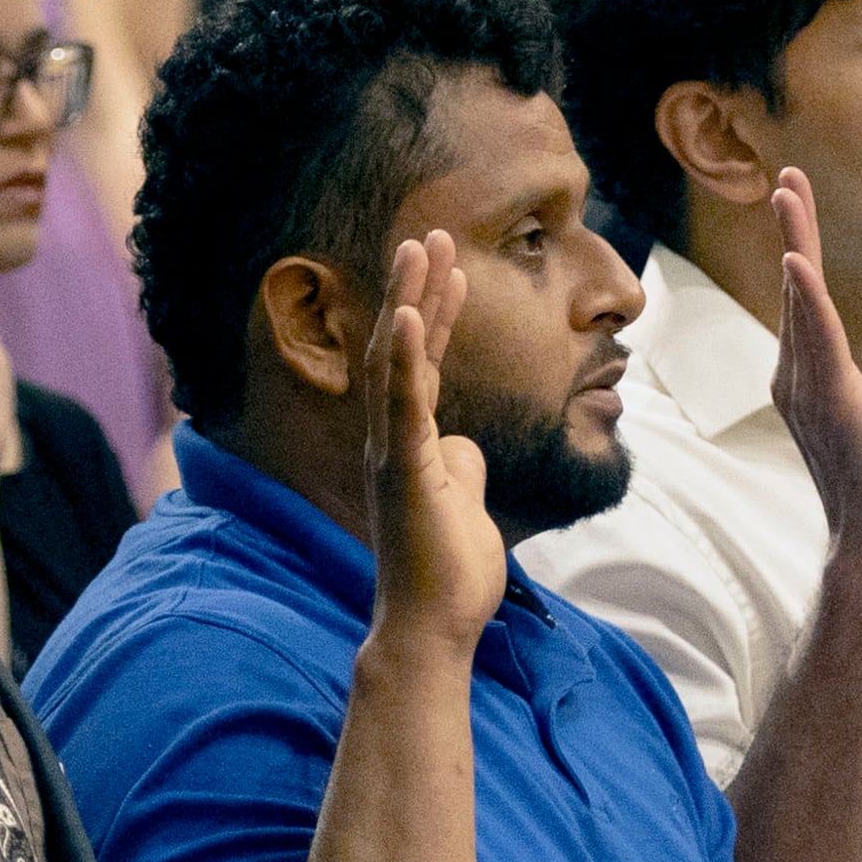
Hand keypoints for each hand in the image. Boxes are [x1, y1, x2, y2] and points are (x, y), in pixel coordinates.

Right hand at [362, 233, 505, 656]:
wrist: (432, 629)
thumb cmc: (448, 575)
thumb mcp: (467, 504)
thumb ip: (462, 467)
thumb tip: (466, 445)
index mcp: (412, 445)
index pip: (425, 365)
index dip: (437, 313)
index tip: (450, 266)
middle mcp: (394, 440)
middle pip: (405, 348)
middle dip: (420, 288)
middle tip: (431, 233)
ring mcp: (394, 453)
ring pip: (398, 363)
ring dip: (411, 300)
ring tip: (420, 247)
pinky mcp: (403, 471)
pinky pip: (403, 405)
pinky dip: (408, 356)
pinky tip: (412, 313)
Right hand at [763, 170, 861, 565]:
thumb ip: (855, 386)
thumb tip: (859, 382)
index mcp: (806, 377)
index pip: (805, 300)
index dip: (801, 247)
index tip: (796, 198)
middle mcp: (795, 377)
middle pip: (797, 288)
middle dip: (794, 227)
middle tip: (788, 175)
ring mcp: (810, 388)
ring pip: (803, 302)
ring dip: (798, 243)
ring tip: (790, 195)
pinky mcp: (833, 399)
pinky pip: (819, 339)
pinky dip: (808, 298)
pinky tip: (798, 262)